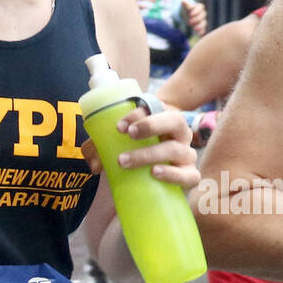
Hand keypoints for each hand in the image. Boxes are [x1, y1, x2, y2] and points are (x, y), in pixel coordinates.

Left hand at [81, 104, 199, 190]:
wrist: (165, 166)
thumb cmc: (139, 148)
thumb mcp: (120, 142)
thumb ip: (102, 147)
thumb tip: (92, 164)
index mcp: (164, 116)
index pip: (155, 108)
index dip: (138, 115)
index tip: (119, 127)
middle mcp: (180, 132)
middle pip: (174, 121)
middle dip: (150, 126)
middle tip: (127, 136)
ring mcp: (187, 153)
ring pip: (177, 149)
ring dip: (150, 154)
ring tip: (126, 162)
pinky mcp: (190, 174)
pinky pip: (189, 175)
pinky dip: (173, 174)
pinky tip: (155, 173)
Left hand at [182, 0, 207, 36]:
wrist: (186, 14)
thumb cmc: (186, 9)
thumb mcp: (185, 6)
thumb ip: (186, 4)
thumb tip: (182, 1)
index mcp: (199, 7)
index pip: (201, 7)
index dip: (196, 11)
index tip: (190, 14)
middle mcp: (202, 13)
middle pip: (202, 15)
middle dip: (197, 19)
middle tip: (189, 22)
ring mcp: (202, 20)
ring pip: (204, 22)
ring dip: (200, 26)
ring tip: (194, 29)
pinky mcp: (201, 26)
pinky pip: (203, 28)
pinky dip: (202, 31)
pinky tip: (200, 34)